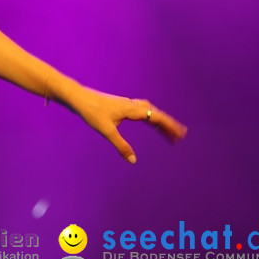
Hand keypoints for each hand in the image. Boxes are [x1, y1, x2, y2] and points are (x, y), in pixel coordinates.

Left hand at [71, 87, 186, 163]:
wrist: (78, 97)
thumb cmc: (91, 112)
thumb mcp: (106, 130)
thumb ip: (121, 145)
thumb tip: (133, 160)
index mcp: (131, 109)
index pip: (156, 117)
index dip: (169, 126)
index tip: (180, 134)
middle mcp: (131, 104)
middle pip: (155, 114)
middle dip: (168, 125)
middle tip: (180, 137)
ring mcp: (126, 104)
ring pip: (149, 111)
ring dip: (159, 121)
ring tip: (168, 133)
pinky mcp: (121, 105)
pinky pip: (141, 110)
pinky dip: (149, 117)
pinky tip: (149, 121)